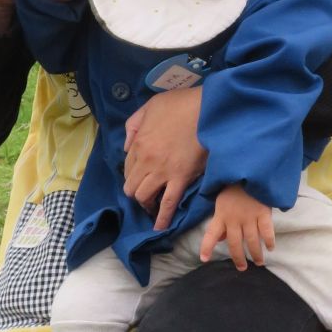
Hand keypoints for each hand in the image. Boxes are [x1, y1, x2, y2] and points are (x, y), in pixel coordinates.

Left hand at [123, 87, 208, 230]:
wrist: (205, 107)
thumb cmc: (181, 103)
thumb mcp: (150, 106)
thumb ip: (134, 124)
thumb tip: (127, 145)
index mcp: (138, 143)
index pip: (126, 168)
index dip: (132, 175)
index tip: (139, 177)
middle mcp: (146, 161)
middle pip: (132, 186)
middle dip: (136, 191)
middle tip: (145, 192)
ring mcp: (163, 171)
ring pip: (144, 196)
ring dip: (146, 203)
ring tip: (151, 206)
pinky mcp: (181, 178)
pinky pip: (169, 203)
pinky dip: (162, 217)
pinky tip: (160, 227)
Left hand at [199, 185, 274, 269]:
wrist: (249, 170)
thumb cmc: (234, 185)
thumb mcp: (222, 200)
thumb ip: (221, 220)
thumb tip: (221, 238)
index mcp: (221, 215)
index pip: (211, 234)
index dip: (207, 247)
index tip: (204, 259)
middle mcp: (234, 219)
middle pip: (235, 244)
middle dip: (238, 258)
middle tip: (242, 268)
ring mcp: (249, 217)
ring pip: (251, 241)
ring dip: (255, 254)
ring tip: (259, 263)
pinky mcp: (263, 213)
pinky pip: (266, 231)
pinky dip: (269, 241)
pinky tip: (270, 248)